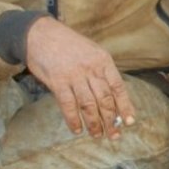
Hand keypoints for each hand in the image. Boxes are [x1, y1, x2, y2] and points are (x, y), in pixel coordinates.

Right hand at [25, 17, 135, 138]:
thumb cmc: (68, 45)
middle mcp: (91, 68)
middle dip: (111, 120)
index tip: (129, 122)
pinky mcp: (57, 81)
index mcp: (103, 61)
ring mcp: (74, 75)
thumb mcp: (91, 52)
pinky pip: (68, 105)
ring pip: (88, 105)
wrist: (40, 33)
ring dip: (94, 123)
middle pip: (105, 99)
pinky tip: (77, 129)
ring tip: (97, 135)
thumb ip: (102, 73)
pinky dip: (74, 120)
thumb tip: (113, 100)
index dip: (125, 106)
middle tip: (114, 135)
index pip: (118, 87)